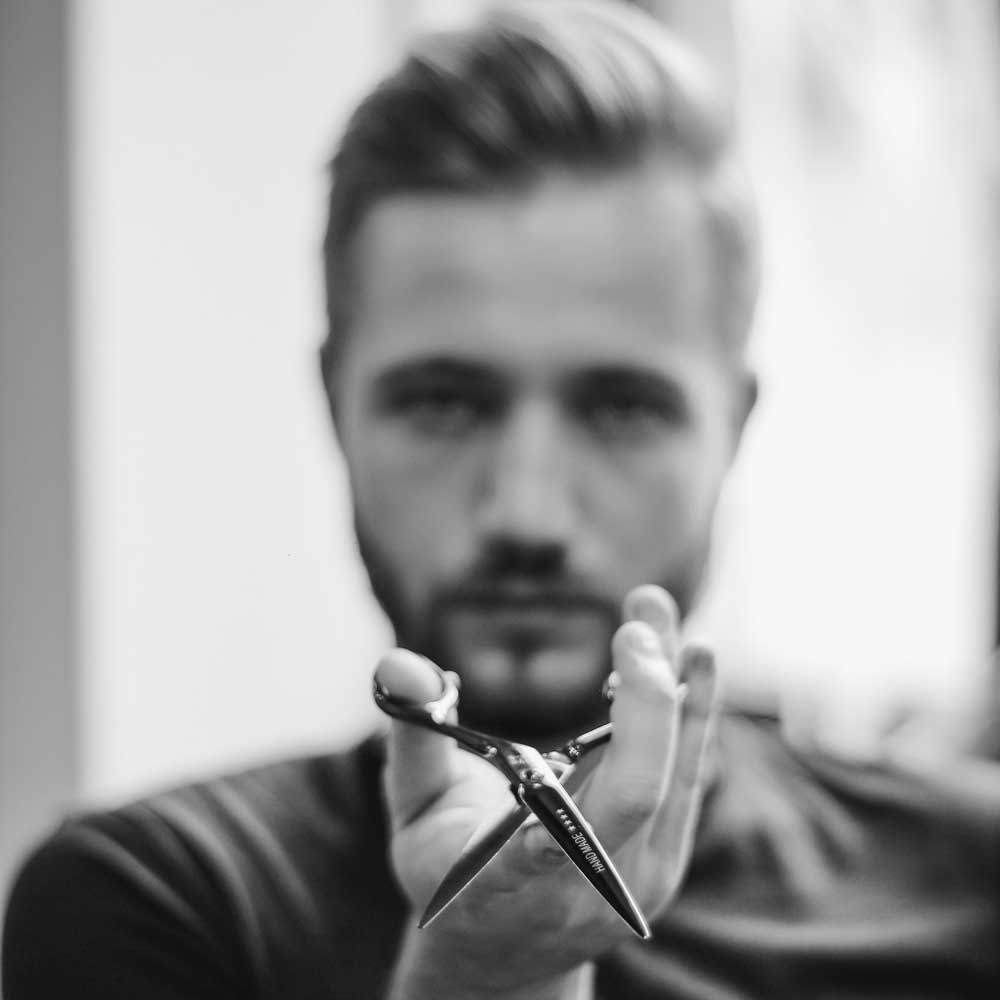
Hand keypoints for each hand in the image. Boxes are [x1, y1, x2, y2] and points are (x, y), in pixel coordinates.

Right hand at [377, 584, 717, 999]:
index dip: (605, 746)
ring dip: (673, 683)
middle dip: (648, 699)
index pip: (559, 832)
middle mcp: (586, 887)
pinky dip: (692, 709)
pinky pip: (690, 775)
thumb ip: (411, 739)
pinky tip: (694, 655)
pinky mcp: (665, 855)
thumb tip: (399, 661)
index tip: (616, 664)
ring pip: (676, 772)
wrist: (505, 955)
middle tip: (636, 621)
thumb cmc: (447, 875)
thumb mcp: (412, 816)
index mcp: (511, 881)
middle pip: (639, 792)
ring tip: (655, 607)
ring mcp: (639, 877)